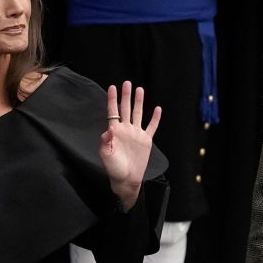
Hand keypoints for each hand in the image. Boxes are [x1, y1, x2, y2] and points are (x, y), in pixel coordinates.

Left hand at [98, 80, 160, 208]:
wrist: (126, 179)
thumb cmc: (113, 168)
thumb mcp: (106, 155)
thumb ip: (105, 142)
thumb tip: (107, 130)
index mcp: (115, 132)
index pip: (113, 112)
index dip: (112, 100)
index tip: (112, 88)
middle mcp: (126, 130)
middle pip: (126, 109)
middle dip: (126, 96)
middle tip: (127, 83)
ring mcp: (136, 134)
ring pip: (138, 114)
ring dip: (139, 102)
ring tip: (140, 89)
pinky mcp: (146, 140)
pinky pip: (151, 127)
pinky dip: (155, 118)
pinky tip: (157, 109)